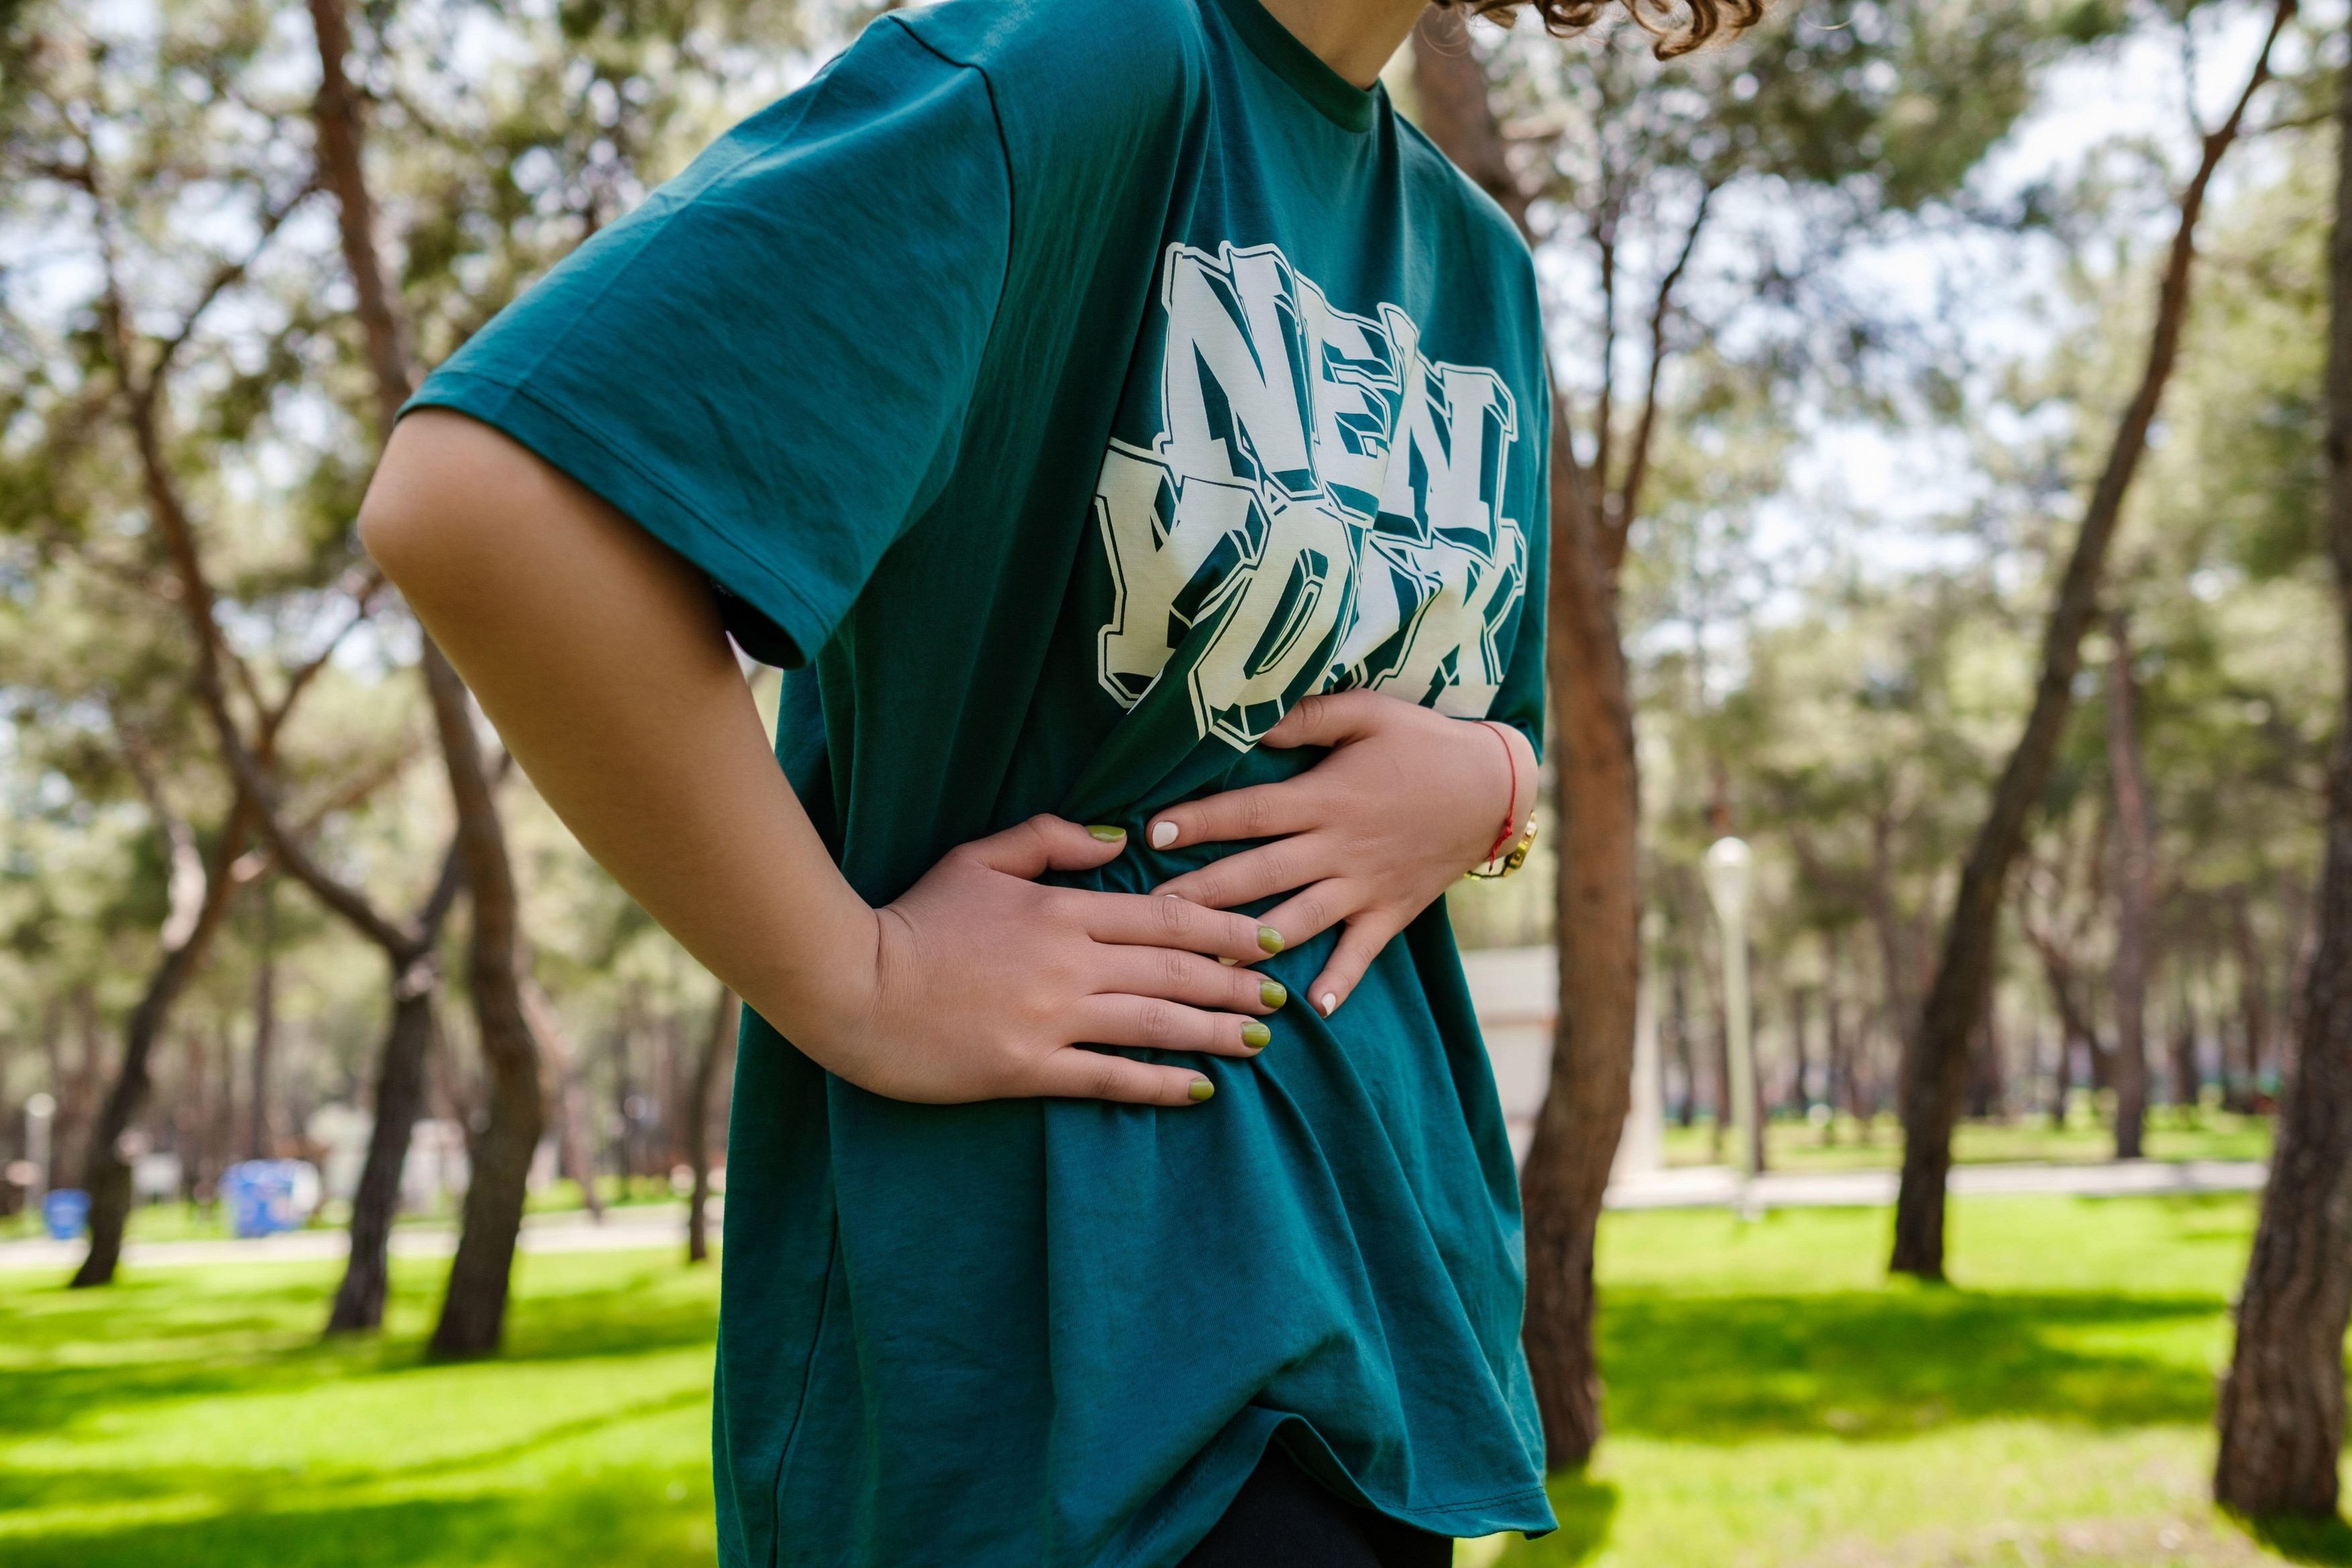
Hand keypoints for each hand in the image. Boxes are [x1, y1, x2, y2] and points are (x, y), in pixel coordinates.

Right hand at [807, 816, 1288, 1106]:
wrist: (852, 983)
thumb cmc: (913, 917)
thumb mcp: (978, 857)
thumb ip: (1050, 840)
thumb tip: (1115, 838)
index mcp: (1062, 908)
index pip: (1164, 917)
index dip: (1222, 930)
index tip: (1264, 940)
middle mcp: (1070, 963)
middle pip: (1175, 971)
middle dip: (1235, 984)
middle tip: (1280, 995)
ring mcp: (1052, 1019)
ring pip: (1156, 1024)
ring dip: (1215, 1033)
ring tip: (1258, 1041)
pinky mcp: (1029, 1069)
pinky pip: (1111, 1078)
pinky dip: (1161, 1085)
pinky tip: (1200, 1090)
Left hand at [1146, 691, 1532, 1019]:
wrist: (1495, 787)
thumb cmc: (1423, 742)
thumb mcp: (1368, 712)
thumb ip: (1308, 717)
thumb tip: (1253, 723)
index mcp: (1326, 797)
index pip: (1251, 812)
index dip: (1202, 821)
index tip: (1154, 833)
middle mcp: (1339, 847)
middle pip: (1261, 873)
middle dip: (1205, 894)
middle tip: (1153, 912)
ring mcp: (1365, 885)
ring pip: (1299, 919)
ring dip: (1253, 944)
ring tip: (1207, 965)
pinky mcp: (1392, 912)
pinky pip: (1362, 953)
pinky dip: (1341, 982)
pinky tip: (1311, 1010)